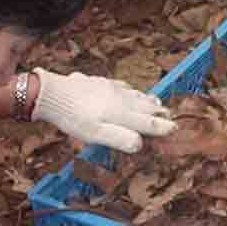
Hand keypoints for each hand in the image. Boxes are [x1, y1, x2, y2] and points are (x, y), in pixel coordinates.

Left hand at [31, 69, 174, 152]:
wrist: (52, 93)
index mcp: (121, 113)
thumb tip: (140, 143)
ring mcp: (109, 88)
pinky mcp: (98, 81)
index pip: (146, 121)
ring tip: (156, 101)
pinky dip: (131, 90)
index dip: (161, 126)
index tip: (174, 128)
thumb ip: (119, 138)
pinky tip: (128, 89)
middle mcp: (120, 99)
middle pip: (143, 106)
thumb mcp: (95, 134)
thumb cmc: (73, 118)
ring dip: (147, 99)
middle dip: (158, 111)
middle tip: (170, 114)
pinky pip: (121, 85)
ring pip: (134, 94)